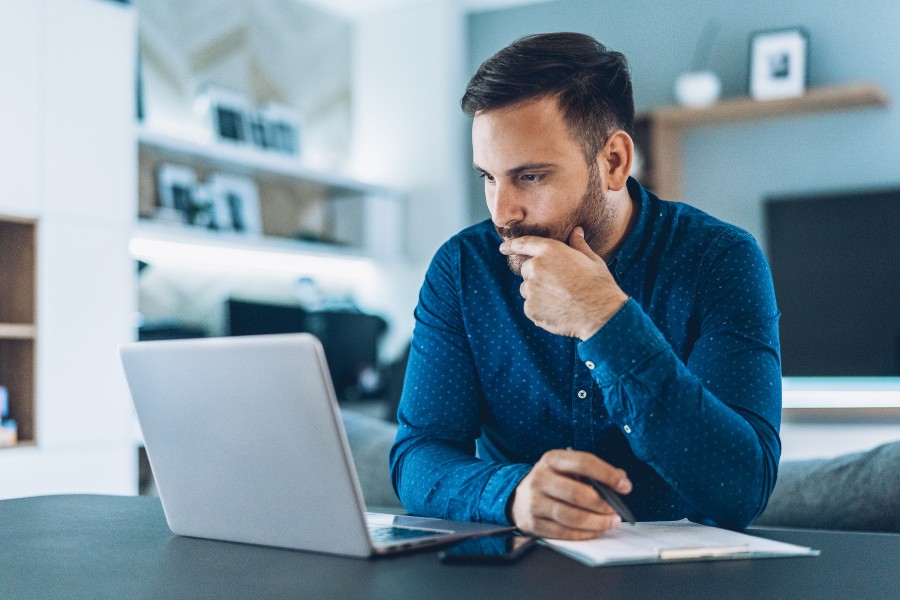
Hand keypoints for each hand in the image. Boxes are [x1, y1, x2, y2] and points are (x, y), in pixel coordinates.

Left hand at [500, 227, 627, 339]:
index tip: (503, 248)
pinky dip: (540, 308)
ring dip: (538, 292)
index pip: (524, 243)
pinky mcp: (530, 308)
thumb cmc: (599, 285)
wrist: (600, 314)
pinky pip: (530, 306)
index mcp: (550, 250)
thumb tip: (577, 231)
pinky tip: (558, 310)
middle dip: (538, 275)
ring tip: (561, 299)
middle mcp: (536, 267)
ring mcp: (531, 289)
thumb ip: (578, 245)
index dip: (511, 245)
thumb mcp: (592, 260)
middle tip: (560, 285)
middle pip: (526, 269)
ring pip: (528, 289)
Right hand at [509, 449, 631, 539]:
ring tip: (610, 522)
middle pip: (576, 493)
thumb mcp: (567, 468)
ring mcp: (534, 501)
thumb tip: (622, 479)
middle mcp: (540, 478)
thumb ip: (594, 472)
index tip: (625, 486)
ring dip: (596, 522)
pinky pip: (562, 532)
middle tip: (616, 511)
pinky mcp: (533, 523)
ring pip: (570, 516)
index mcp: (552, 459)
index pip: (583, 462)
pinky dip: (583, 534)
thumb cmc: (552, 481)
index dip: (607, 474)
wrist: (519, 497)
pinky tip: (594, 531)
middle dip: (602, 505)